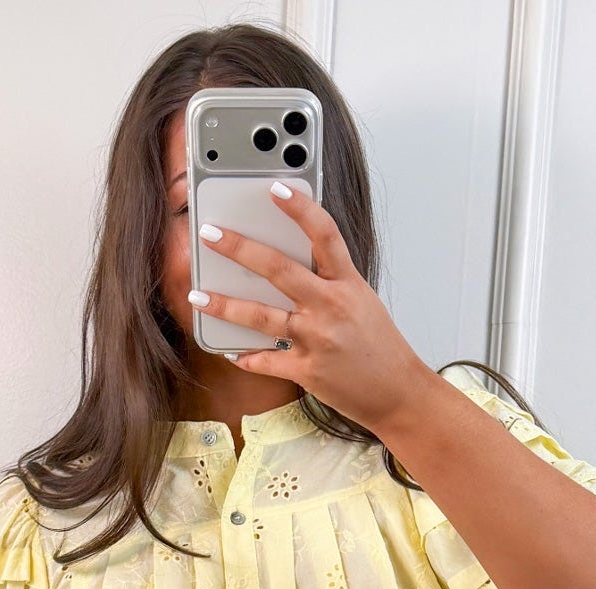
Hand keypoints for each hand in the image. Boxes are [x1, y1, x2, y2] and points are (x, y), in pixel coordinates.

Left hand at [190, 180, 430, 437]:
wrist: (398, 392)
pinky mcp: (308, 371)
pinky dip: (247, 357)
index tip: (274, 189)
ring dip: (224, 304)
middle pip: (279, 269)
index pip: (324, 234)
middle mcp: (331, 307)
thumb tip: (294, 263)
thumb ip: (331, 281)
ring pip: (262, 316)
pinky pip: (268, 361)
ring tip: (197, 295)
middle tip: (211, 234)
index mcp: (348, 284)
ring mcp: (317, 339)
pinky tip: (230, 352)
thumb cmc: (381, 347)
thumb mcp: (362, 302)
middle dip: (240, 249)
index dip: (299, 208)